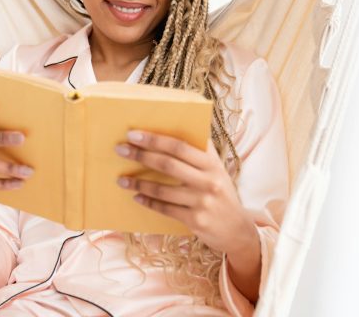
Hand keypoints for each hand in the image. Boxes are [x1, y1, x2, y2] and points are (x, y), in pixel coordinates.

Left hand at [114, 130, 257, 256]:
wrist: (238, 229)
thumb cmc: (220, 192)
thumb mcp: (216, 170)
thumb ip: (199, 151)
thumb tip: (169, 130)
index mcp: (212, 162)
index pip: (180, 145)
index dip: (155, 138)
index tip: (133, 134)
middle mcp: (209, 180)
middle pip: (168, 164)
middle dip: (141, 155)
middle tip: (120, 149)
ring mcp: (203, 201)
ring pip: (163, 189)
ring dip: (139, 183)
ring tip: (121, 179)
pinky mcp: (196, 220)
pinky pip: (165, 209)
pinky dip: (148, 202)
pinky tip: (136, 197)